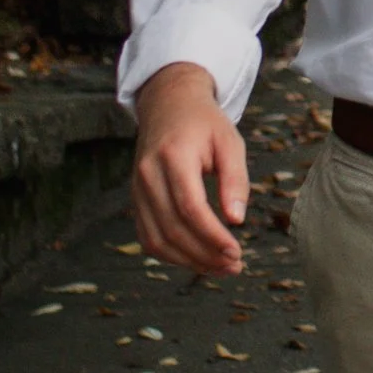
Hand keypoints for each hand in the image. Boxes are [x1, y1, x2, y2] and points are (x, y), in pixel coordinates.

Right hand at [133, 65, 247, 276]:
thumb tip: (236, 220)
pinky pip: (148, 237)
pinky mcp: (136, 200)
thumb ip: (235, 179)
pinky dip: (171, 254)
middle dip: (204, 254)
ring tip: (220, 267)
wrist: (168, 104)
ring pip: (156, 239)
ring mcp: (137, 189)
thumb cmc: (204, 124)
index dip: (212, 236)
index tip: (236, 252)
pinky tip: (197, 259)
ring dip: (188, 261)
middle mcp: (148, 175)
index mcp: (173, 156)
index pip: (189, 207)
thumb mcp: (229, 142)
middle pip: (172, 228)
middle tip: (234, 265)